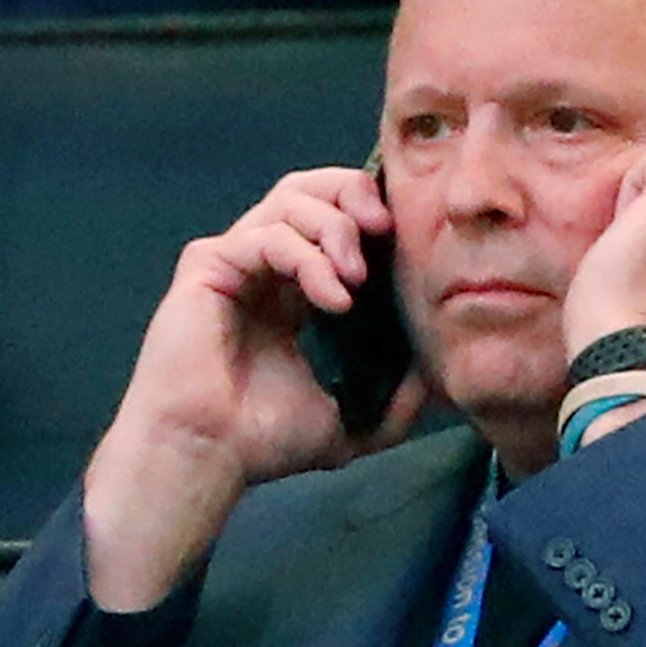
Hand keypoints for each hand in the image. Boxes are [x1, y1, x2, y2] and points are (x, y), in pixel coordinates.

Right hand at [83, 168, 416, 609]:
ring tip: (357, 279)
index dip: (373, 213)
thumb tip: (438, 378)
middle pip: (312, 188)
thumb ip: (395, 401)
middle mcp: (262, 265)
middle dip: (355, 195)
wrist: (207, 458)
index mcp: (293, 288)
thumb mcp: (350, 421)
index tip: (409, 239)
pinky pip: (265, 236)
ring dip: (335, 228)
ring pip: (290, 200)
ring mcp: (233, 260)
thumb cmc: (261, 443)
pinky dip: (307, 257)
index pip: (335, 217)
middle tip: (387, 228)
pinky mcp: (207, 265)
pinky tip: (334, 298)